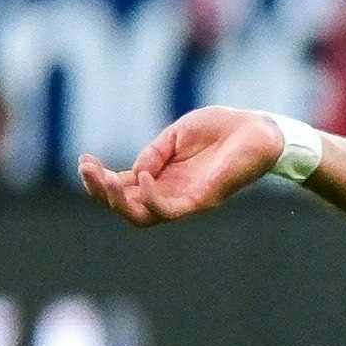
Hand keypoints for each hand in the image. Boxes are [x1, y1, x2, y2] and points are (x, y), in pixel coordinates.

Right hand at [79, 107, 285, 225]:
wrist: (260, 129)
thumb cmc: (222, 130)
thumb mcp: (176, 135)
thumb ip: (153, 153)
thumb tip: (134, 173)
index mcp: (163, 177)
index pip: (125, 189)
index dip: (100, 180)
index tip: (84, 160)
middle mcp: (172, 193)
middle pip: (128, 208)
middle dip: (101, 192)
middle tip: (88, 170)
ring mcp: (188, 199)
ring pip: (143, 217)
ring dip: (119, 201)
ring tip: (108, 179)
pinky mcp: (204, 199)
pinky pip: (171, 210)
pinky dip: (152, 199)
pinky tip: (143, 178)